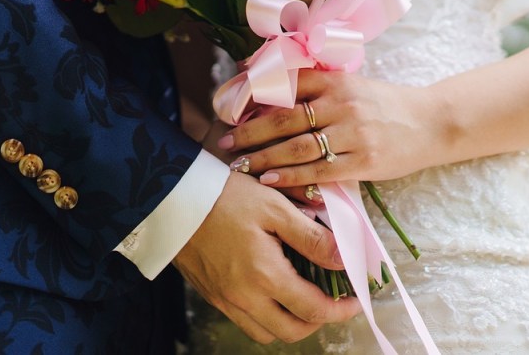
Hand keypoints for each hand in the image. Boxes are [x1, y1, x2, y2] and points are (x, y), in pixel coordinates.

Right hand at [173, 172, 360, 343]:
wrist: (171, 197)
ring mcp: (225, 299)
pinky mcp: (211, 294)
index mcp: (264, 276)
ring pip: (266, 332)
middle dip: (318, 321)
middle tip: (334, 299)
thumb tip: (345, 260)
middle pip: (291, 332)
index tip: (357, 300)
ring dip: (291, 321)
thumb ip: (311, 237)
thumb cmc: (225, 196)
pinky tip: (273, 288)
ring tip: (304, 295)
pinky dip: (266, 315)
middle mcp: (244, 297)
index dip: (342, 310)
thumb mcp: (274, 207)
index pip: (314, 310)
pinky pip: (245, 320)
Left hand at [216, 70, 437, 189]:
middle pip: (284, 119)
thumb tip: (273, 90)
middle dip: (249, 132)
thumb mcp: (354, 85)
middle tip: (226, 141)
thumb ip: (319, 88)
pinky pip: (318, 171)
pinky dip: (290, 176)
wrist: (431, 123)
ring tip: (240, 164)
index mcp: (337, 81)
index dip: (255, 94)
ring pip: (296, 147)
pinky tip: (269, 180)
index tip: (230, 105)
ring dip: (263, 158)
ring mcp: (353, 134)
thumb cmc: (386, 104)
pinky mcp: (363, 161)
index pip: (286, 84)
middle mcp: (342, 104)